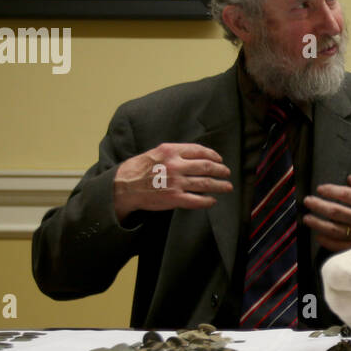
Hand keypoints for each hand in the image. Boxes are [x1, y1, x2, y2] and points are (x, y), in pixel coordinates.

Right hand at [113, 143, 231, 222]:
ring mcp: (176, 183)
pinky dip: (208, 201)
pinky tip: (213, 200)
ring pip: (205, 183)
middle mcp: (175, 165)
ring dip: (220, 185)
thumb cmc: (139, 168)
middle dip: (220, 170)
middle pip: (206, 166)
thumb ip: (175, 153)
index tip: (219, 159)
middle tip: (226, 172)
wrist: (124, 186)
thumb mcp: (156, 152)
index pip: (199, 150)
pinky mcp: (174, 198)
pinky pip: (197, 200)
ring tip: (227, 187)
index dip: (213, 155)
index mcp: (171, 151)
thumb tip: (195, 155)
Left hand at [302, 174, 350, 250]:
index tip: (320, 189)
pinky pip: (338, 245)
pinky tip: (318, 235)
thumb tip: (348, 178)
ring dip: (317, 223)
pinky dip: (326, 240)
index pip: (345, 194)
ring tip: (307, 218)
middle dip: (318, 205)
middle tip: (307, 201)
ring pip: (333, 229)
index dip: (330, 190)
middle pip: (335, 211)